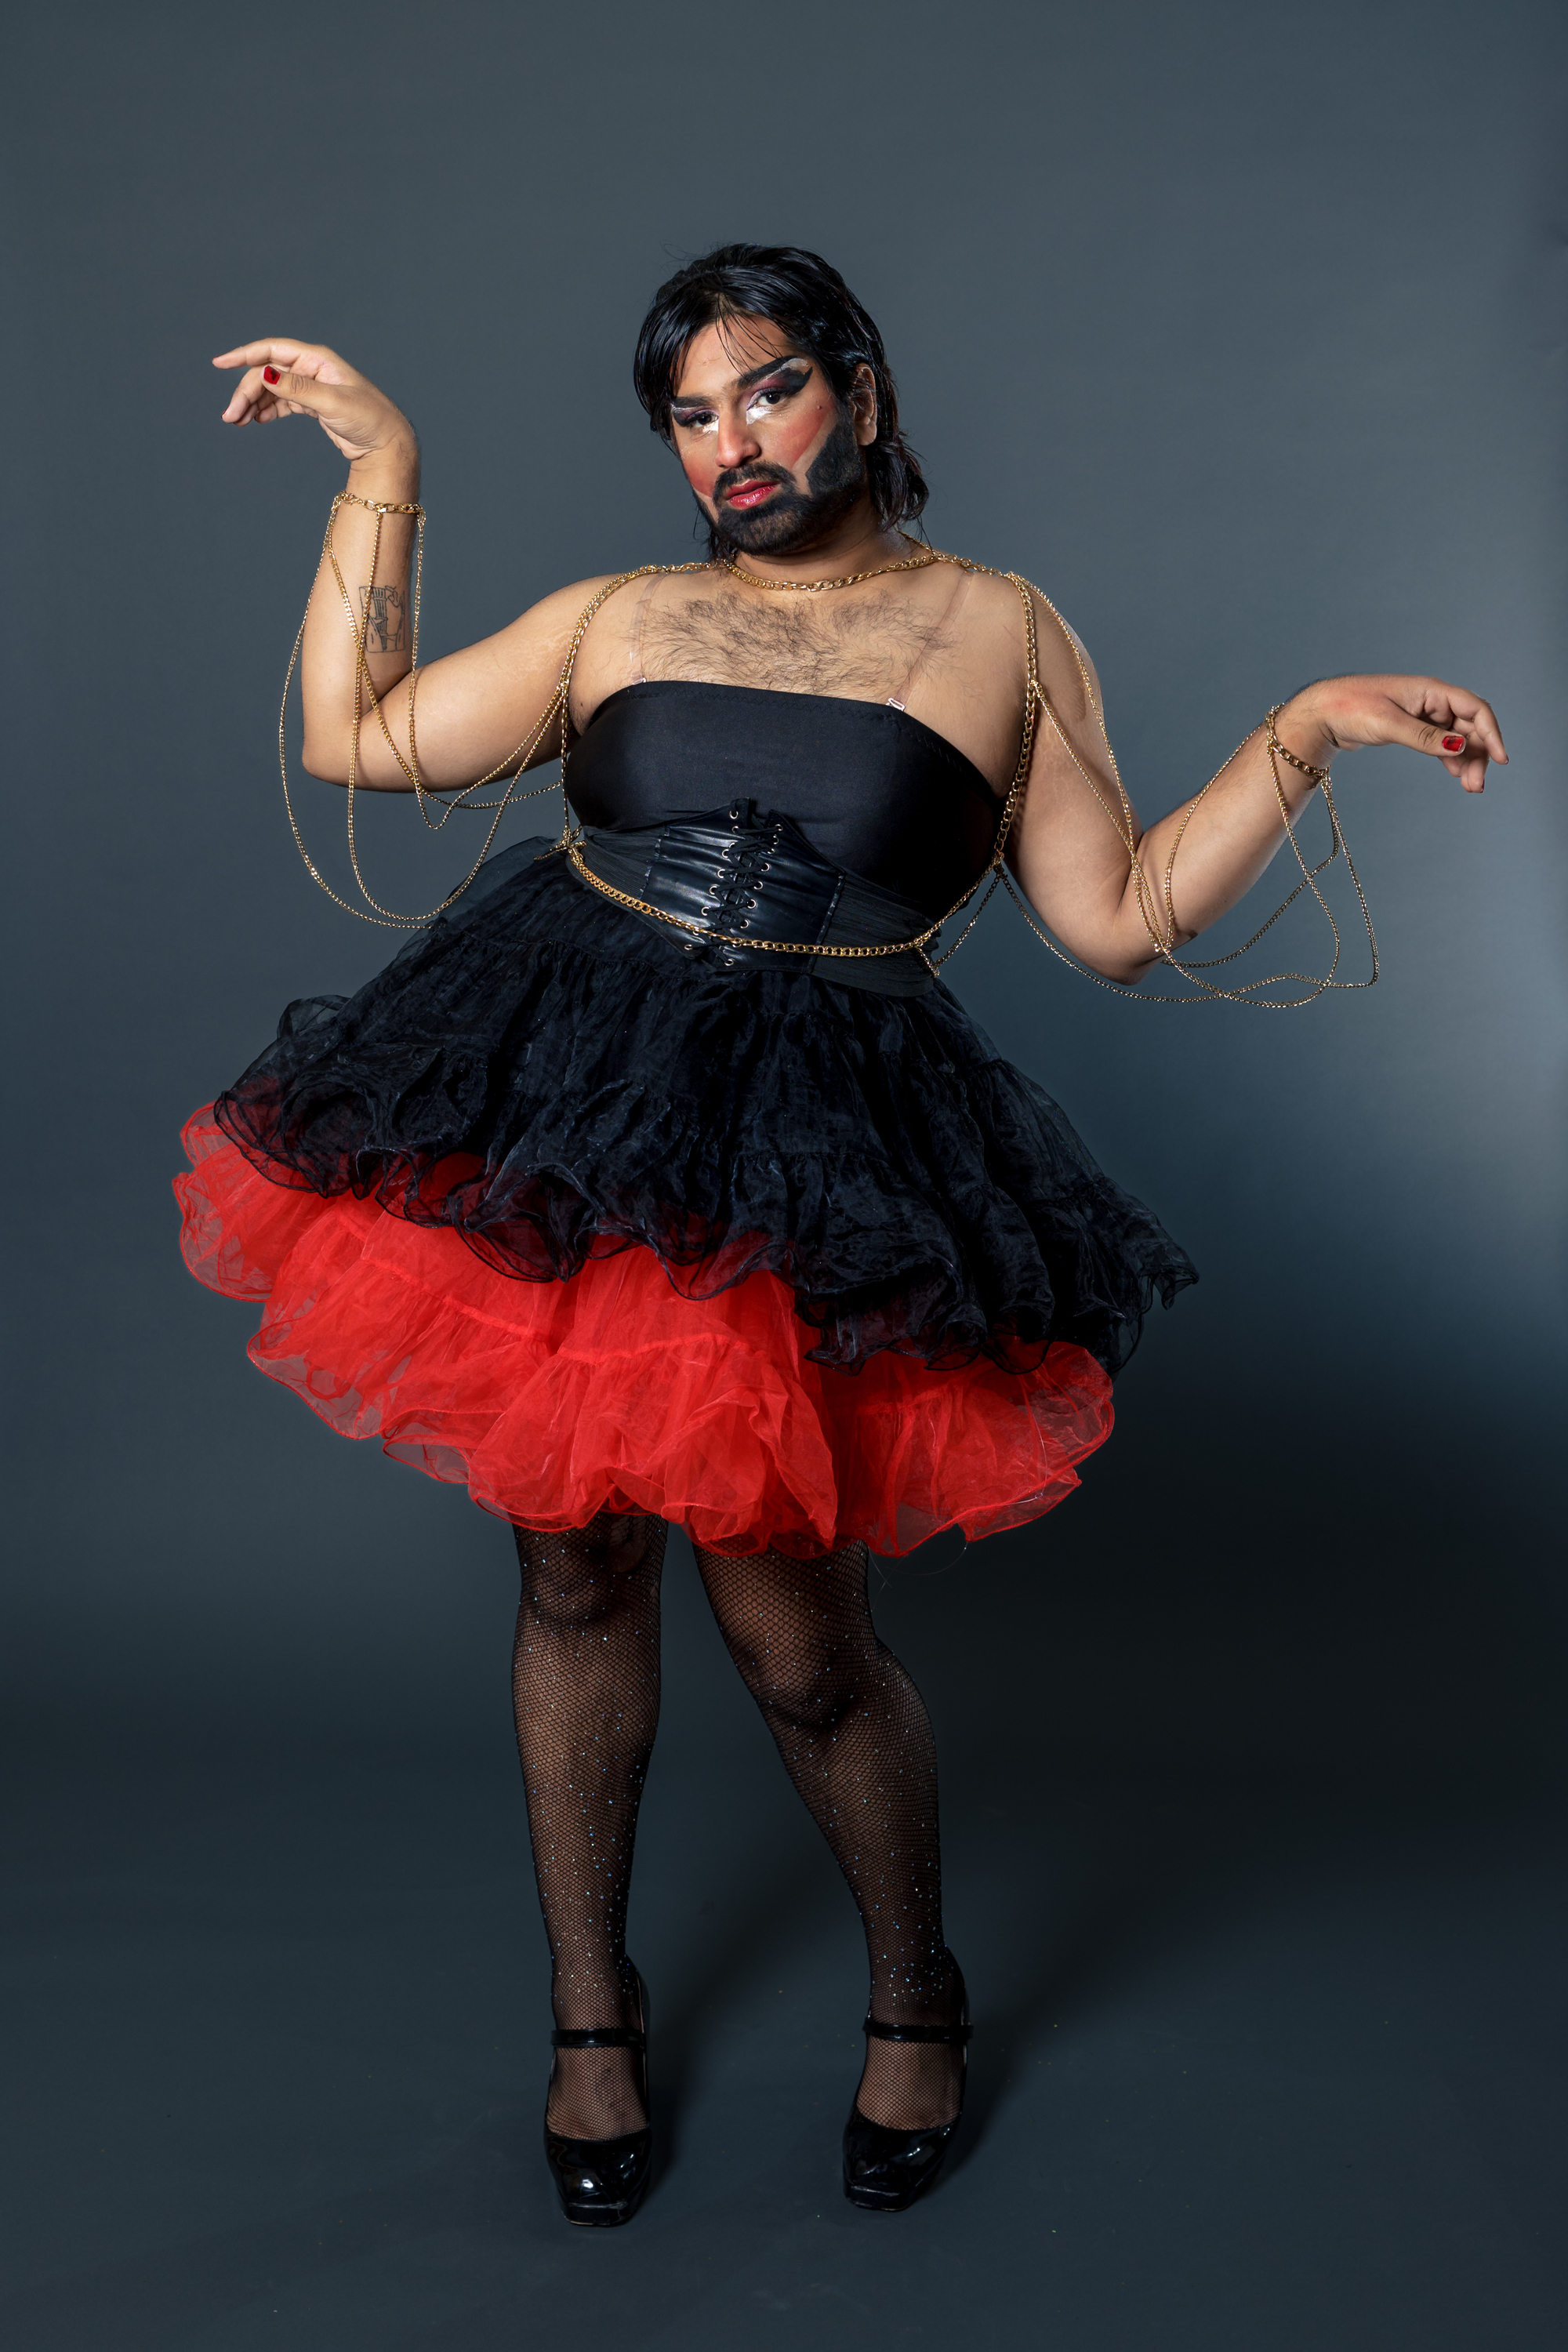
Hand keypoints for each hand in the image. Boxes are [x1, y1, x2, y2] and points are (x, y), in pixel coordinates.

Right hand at [212, 339, 413, 464]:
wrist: (388, 445)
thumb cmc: (368, 420)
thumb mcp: (331, 403)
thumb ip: (297, 389)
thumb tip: (266, 374)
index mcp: (318, 360)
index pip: (272, 350)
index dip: (244, 355)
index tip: (220, 363)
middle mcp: (312, 369)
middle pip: (268, 374)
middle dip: (246, 392)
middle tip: (231, 417)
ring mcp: (312, 387)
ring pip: (273, 389)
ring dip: (254, 403)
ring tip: (238, 422)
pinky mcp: (313, 405)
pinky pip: (283, 403)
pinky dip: (268, 411)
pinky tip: (256, 421)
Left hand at [1282, 675, 1506, 795]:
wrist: (1322, 713)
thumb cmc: (1351, 708)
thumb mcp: (1389, 724)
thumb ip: (1424, 737)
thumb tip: (1458, 747)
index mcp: (1430, 690)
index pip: (1474, 708)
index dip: (1491, 733)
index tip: (1501, 759)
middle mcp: (1431, 700)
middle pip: (1469, 726)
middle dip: (1479, 754)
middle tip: (1476, 785)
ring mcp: (1423, 715)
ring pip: (1457, 737)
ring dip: (1467, 760)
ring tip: (1470, 787)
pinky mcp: (1413, 728)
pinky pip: (1441, 744)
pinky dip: (1451, 759)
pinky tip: (1456, 775)